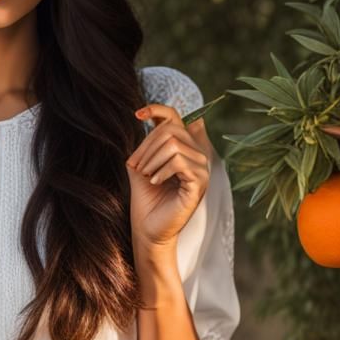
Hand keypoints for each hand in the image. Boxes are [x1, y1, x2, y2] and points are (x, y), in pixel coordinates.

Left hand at [126, 103, 211, 249]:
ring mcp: (202, 169)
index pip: (174, 117)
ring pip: (174, 145)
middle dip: (146, 147)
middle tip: (137, 167)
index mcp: (183, 149)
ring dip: (152, 160)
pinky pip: (179, 161)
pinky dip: (161, 170)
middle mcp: (197, 155)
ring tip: (146, 175)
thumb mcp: (140, 165)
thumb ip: (145, 143)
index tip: (137, 114)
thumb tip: (145, 115)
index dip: (157, 109)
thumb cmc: (146, 199)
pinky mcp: (200, 183)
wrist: (148, 229)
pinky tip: (155, 182)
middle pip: (171, 130)